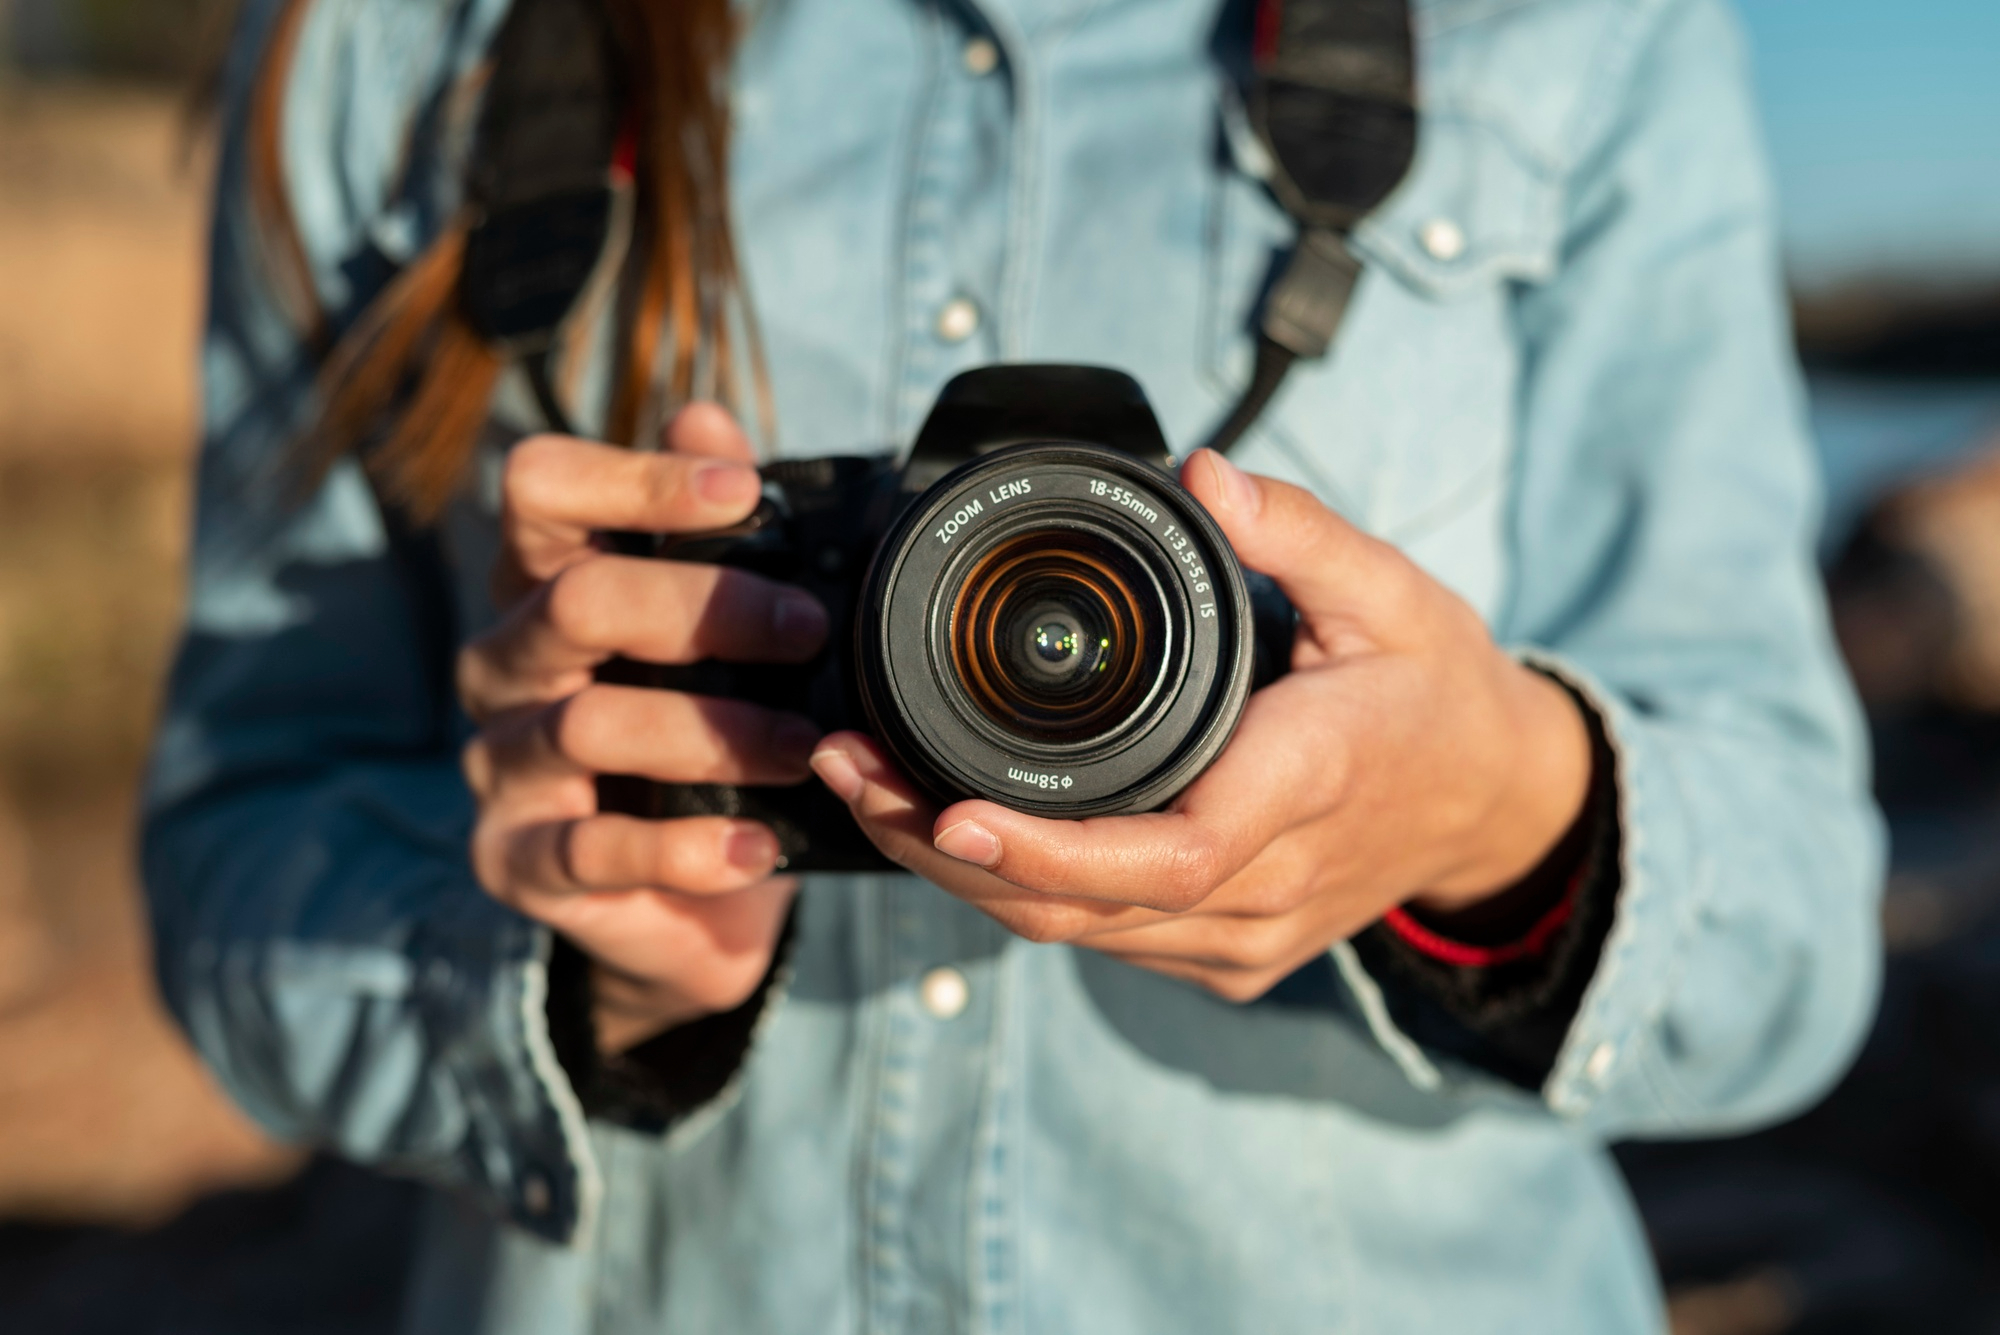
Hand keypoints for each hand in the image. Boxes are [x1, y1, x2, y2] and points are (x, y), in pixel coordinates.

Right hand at [460, 406, 825, 1052]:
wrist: (684, 897)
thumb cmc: (700, 735)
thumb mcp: (717, 630)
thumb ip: (709, 525)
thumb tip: (705, 420)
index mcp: (546, 582)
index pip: (539, 490)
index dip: (633, 478)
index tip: (743, 493)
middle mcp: (506, 662)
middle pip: (577, 599)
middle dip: (707, 608)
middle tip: (810, 631)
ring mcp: (502, 764)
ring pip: (590, 722)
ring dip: (715, 732)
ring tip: (806, 749)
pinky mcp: (516, 861)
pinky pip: (591, 848)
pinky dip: (686, 849)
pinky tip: (755, 846)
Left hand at [809, 450, 1588, 1002]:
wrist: (1495, 804)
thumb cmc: (1438, 691)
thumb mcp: (1393, 589)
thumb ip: (1298, 530)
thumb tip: (1206, 472)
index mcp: (1308, 784)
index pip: (1173, 850)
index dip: (1051, 849)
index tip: (947, 814)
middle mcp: (1272, 883)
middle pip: (1087, 904)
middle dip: (949, 851)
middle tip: (846, 768)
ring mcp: (1249, 935)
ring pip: (1081, 933)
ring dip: (963, 876)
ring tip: (865, 788)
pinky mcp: (1230, 955)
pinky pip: (1107, 940)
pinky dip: (1021, 893)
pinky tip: (947, 832)